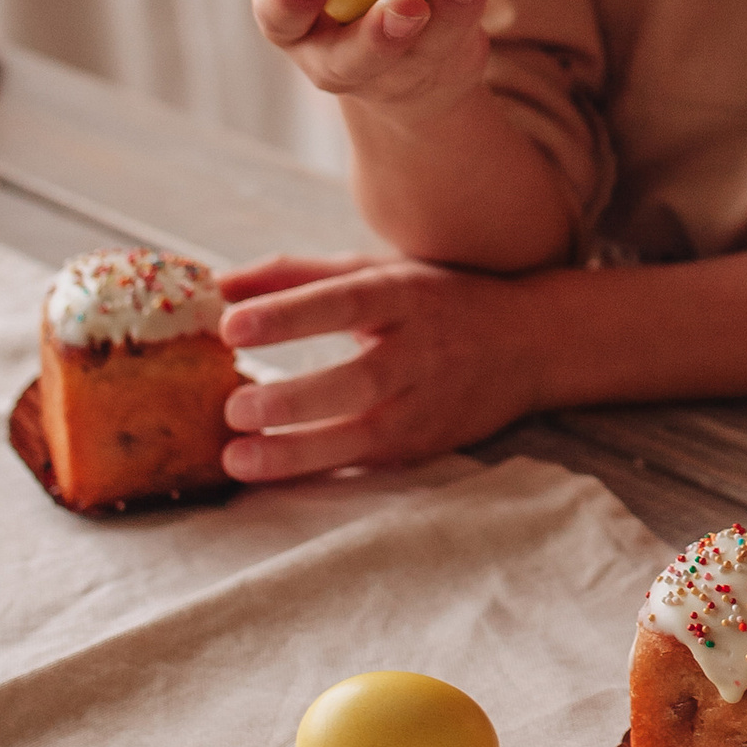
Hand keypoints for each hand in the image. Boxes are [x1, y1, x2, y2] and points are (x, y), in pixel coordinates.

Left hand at [216, 252, 552, 478]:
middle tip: (233, 407)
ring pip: (365, 434)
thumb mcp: (376, 271)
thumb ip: (294, 276)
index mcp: (406, 294)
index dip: (290, 313)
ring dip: (298, 450)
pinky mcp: (426, 444)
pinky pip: (368, 463)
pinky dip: (318, 470)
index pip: (346, 300)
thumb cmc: (435, 299)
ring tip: (237, 457)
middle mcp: (422, 350)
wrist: (530, 342)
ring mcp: (428, 404)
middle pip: (361, 379)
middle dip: (294, 398)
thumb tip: (215, 284)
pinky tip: (270, 475)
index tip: (232, 324)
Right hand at [250, 0, 493, 124]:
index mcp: (289, 25)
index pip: (276, 13)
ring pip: (417, 54)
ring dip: (446, 12)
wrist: (383, 28)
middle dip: (375, 37)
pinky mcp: (436, 71)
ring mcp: (388, 77)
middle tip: (406, 6)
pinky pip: (458, 35)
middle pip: (347, 61)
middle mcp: (332, 64)